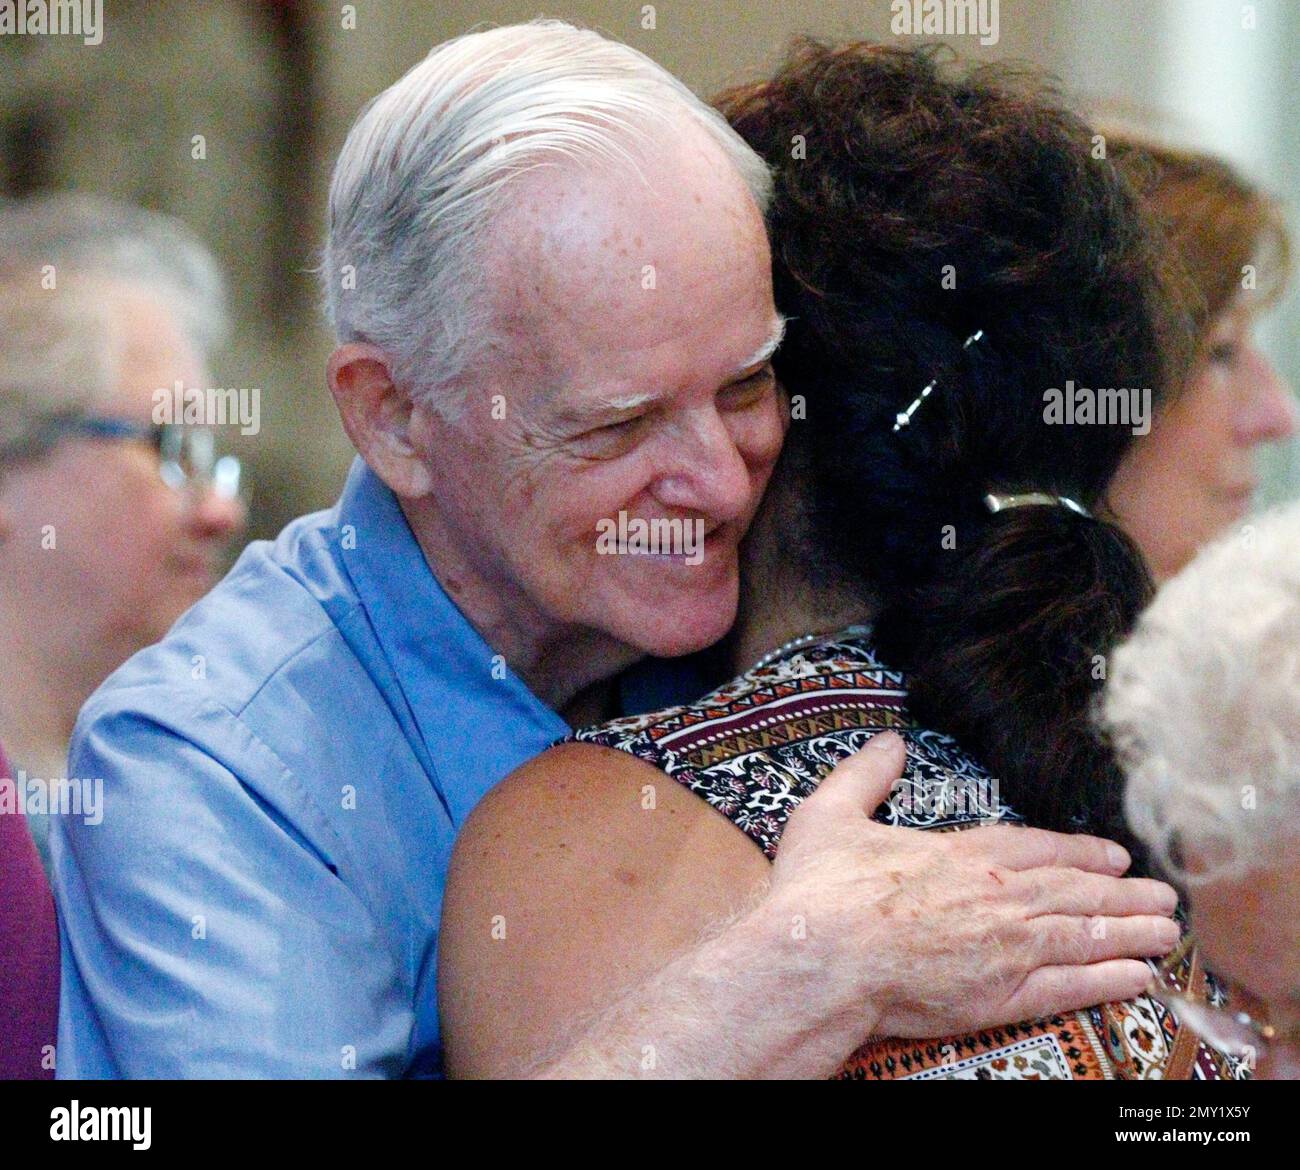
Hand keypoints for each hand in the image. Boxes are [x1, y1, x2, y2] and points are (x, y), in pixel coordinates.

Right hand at [767, 731, 1179, 1038]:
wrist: (818, 960)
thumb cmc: (818, 892)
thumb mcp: (830, 815)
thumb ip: (864, 776)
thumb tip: (888, 742)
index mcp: (960, 855)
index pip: (1037, 848)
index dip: (1080, 852)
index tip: (1113, 854)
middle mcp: (995, 896)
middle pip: (1076, 891)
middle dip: (1125, 892)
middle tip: (1164, 893)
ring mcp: (1004, 947)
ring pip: (1084, 935)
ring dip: (1132, 932)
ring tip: (1169, 931)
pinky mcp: (1000, 995)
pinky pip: (1069, 986)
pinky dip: (1109, 980)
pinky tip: (1138, 978)